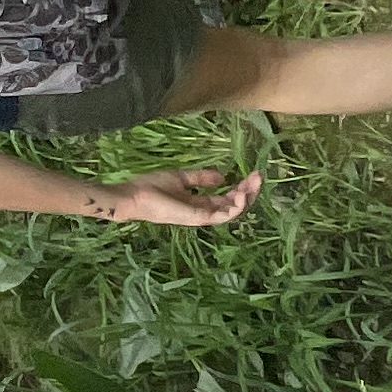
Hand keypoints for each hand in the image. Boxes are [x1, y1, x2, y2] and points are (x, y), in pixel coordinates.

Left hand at [103, 167, 258, 227]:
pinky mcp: (196, 218)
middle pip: (233, 206)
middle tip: (259, 177)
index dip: (242, 187)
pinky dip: (234, 207)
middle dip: (249, 192)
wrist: (133, 196)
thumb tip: (223, 176)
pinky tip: (240, 194)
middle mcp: (203, 212)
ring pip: (231, 212)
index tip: (254, 173)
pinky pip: (221, 216)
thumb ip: (201, 178)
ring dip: (245, 198)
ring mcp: (200, 217)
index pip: (227, 198)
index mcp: (199, 203)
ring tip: (253, 182)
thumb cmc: (152, 187)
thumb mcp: (181, 178)